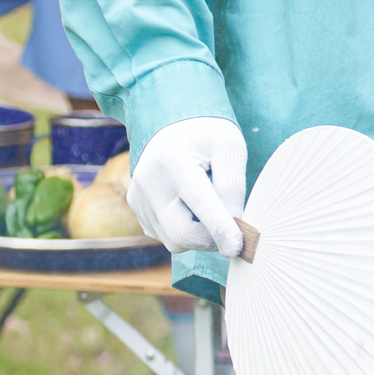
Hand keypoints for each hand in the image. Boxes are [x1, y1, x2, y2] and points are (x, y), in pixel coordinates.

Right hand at [126, 116, 248, 257]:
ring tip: (208, 207)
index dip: (221, 229)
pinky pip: (166, 236)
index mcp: (174, 161)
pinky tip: (190, 207)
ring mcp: (139, 198)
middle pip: (182, 233)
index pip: (200, 203)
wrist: (169, 125)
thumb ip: (232, 185)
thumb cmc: (206, 136)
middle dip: (212, 239)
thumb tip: (234, 224)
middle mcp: (150, 182)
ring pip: (174, 240)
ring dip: (199, 235)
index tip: (236, 249)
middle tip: (233, 231)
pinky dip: (185, 231)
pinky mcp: (137, 209)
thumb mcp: (229, 147)